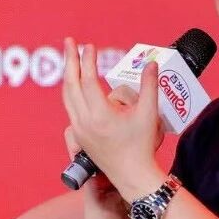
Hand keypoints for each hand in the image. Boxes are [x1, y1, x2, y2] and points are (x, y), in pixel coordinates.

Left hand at [61, 38, 166, 202]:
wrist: (132, 176)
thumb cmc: (143, 146)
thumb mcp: (149, 114)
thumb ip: (150, 86)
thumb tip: (151, 64)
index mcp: (100, 116)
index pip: (88, 80)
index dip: (88, 61)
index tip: (90, 46)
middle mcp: (84, 122)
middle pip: (70, 85)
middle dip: (70, 61)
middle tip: (69, 42)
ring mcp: (79, 130)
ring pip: (67, 97)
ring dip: (69, 76)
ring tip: (71, 59)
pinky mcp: (79, 136)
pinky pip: (70, 107)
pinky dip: (71, 91)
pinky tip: (76, 84)